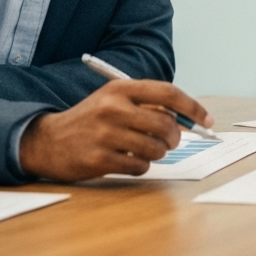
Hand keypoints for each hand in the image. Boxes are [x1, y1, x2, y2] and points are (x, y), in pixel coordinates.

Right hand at [18, 79, 213, 180]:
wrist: (48, 141)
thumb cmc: (91, 120)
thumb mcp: (115, 101)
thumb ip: (147, 105)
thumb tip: (187, 120)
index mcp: (120, 89)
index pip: (168, 93)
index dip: (193, 107)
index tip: (207, 120)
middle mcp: (113, 108)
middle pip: (165, 124)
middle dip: (174, 136)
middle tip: (170, 141)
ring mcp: (105, 135)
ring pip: (155, 148)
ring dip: (158, 153)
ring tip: (145, 149)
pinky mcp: (99, 159)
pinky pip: (139, 166)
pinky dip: (141, 166)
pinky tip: (128, 160)